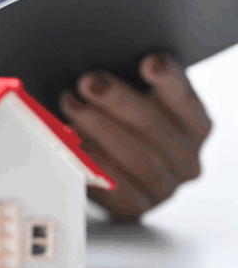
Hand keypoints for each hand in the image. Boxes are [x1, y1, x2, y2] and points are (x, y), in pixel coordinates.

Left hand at [59, 54, 210, 221]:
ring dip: (98, 127)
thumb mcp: (134, 102)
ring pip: (135, 156)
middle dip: (117, 100)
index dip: (170, 80)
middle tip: (88, 81)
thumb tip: (99, 71)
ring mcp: (165, 185)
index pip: (186, 101)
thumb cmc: (124, 125)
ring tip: (71, 105)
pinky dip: (94, 161)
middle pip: (154, 126)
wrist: (117, 172)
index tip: (149, 63)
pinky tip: (74, 143)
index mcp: (195, 125)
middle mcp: (187, 156)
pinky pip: (116, 185)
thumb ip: (127, 84)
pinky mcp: (138, 204)